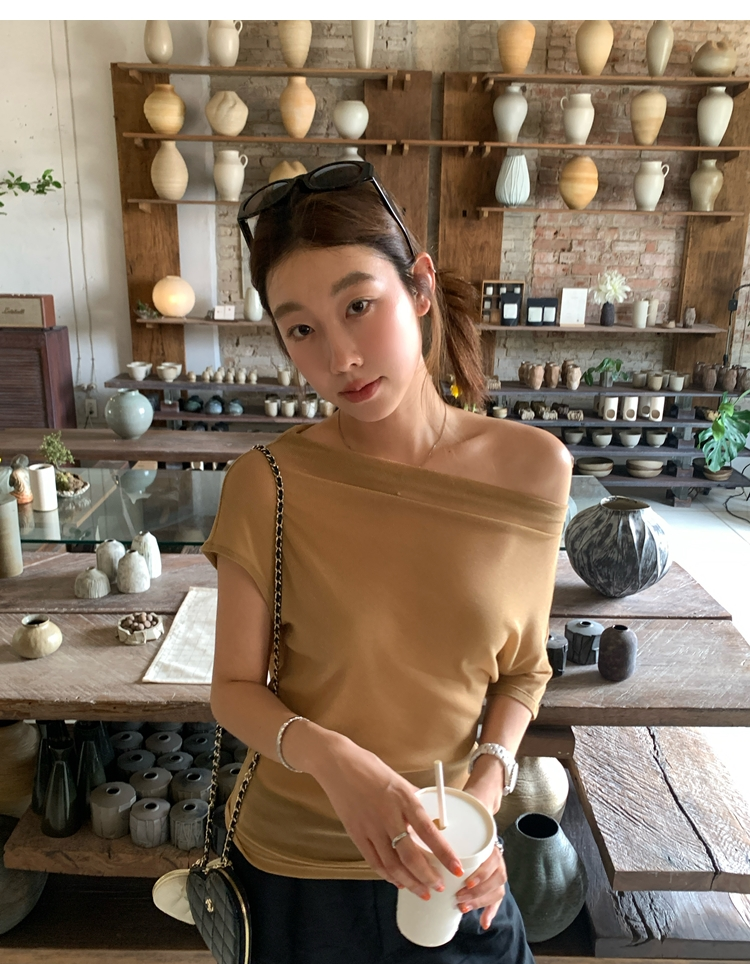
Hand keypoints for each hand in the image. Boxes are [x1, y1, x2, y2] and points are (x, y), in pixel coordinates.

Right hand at [312, 737, 463, 898]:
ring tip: (422, 892)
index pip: (428, 831)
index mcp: (403, 798)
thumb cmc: (371, 768)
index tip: (456, 867)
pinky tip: (398, 881)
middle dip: (427, 876)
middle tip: (439, 887)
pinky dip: (388, 875)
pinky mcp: (356, 834)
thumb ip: (414, 801)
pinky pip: (374, 861)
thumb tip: (432, 819)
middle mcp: (388, 815)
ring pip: (392, 864)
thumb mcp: (399, 781)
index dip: (444, 853)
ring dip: (409, 882)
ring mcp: (370, 827)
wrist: (337, 764)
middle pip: (410, 855)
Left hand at [454, 843, 506, 929]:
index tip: (467, 883)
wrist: (479, 849)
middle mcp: (499, 864)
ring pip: (497, 892)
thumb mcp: (463, 845)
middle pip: (495, 880)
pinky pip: (497, 903)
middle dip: (476, 891)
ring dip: (480, 902)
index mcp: (492, 851)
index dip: (481, 874)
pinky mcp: (498, 889)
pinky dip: (490, 913)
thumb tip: (442, 859)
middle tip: (459, 897)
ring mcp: (500, 877)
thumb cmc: (467, 848)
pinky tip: (484, 923)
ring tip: (464, 907)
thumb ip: (456, 850)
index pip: (492, 863)